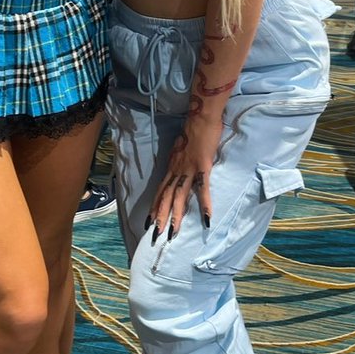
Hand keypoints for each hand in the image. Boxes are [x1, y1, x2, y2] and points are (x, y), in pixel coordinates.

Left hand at [147, 115, 219, 242]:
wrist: (201, 117)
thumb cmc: (194, 130)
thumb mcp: (182, 148)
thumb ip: (181, 159)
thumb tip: (180, 167)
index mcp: (172, 167)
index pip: (160, 191)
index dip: (154, 207)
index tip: (148, 222)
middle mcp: (176, 170)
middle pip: (165, 198)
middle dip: (159, 218)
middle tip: (154, 236)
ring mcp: (188, 169)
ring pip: (179, 197)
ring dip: (175, 217)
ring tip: (172, 233)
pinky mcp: (202, 167)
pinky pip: (202, 188)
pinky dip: (204, 204)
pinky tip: (207, 219)